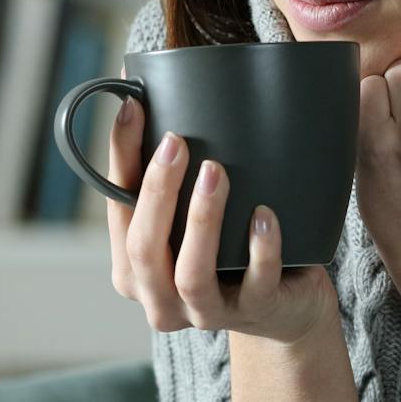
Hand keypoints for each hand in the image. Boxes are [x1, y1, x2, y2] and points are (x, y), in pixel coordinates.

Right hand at [107, 95, 337, 347]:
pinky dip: (260, 249)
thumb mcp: (189, 215)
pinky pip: (256, 282)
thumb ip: (170, 173)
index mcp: (132, 269)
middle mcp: (160, 299)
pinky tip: (264, 215)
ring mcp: (207, 311)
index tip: (132, 107)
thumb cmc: (228, 248)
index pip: (117, 210)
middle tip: (176, 141)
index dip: (121, 158)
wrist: (284, 304)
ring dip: (201, 220)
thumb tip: (148, 90)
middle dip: (157, 192)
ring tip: (215, 171)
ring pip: (192, 276)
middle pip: (143, 249)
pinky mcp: (256, 310)